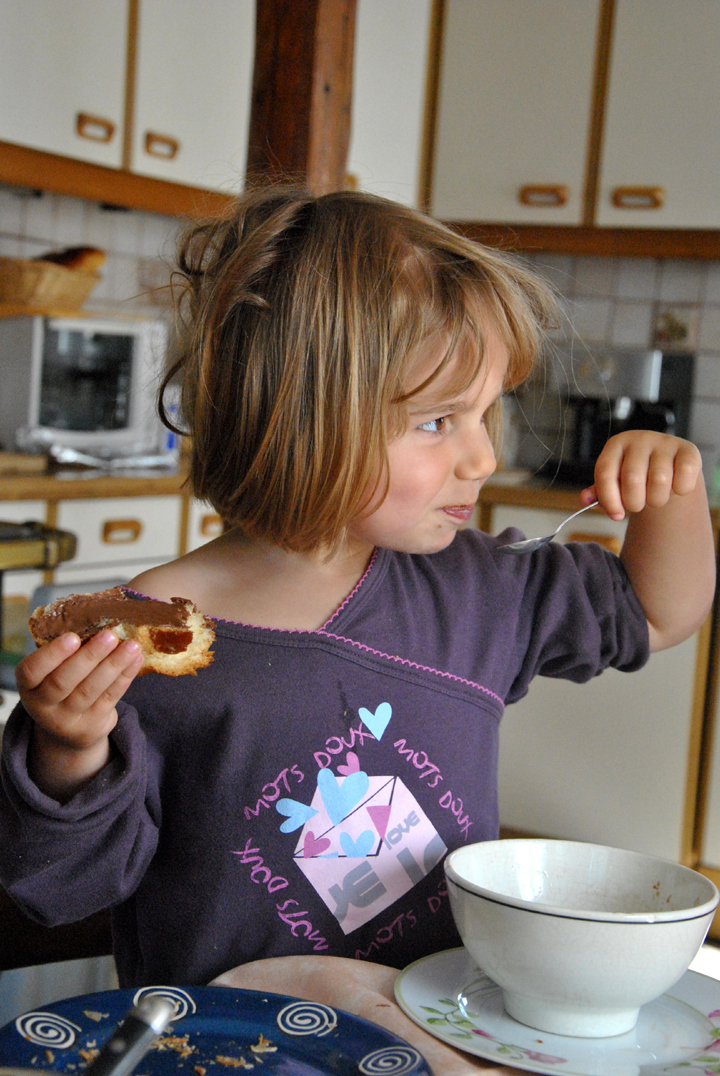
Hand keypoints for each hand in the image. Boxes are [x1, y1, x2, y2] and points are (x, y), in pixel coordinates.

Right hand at [16, 630, 143, 797]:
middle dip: (89, 657)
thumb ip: (65, 652)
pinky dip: (125, 676)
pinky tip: (136, 659)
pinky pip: (110, 698)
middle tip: (109, 635)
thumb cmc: (61, 685)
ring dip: (113, 664)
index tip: (73, 637)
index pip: (31, 671)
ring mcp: (68, 719)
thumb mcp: (51, 673)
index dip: (51, 654)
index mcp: (28, 686)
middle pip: (63, 682)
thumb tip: (97, 617)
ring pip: (90, 690)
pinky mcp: (92, 725)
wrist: (68, 731)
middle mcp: (43, 706)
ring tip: (131, 645)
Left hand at [580, 431, 702, 520]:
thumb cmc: (636, 475)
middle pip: (632, 479)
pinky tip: (675, 488)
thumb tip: (585, 500)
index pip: (605, 473)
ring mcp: (665, 442)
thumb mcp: (615, 481)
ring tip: (655, 497)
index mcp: (616, 445)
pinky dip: (679, 491)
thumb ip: (599, 492)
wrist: (668, 466)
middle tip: (637, 505)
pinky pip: (683, 479)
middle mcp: (639, 439)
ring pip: (659, 481)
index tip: (616, 516)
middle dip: (634, 502)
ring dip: (656, 500)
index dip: (609, 500)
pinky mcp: (688, 450)